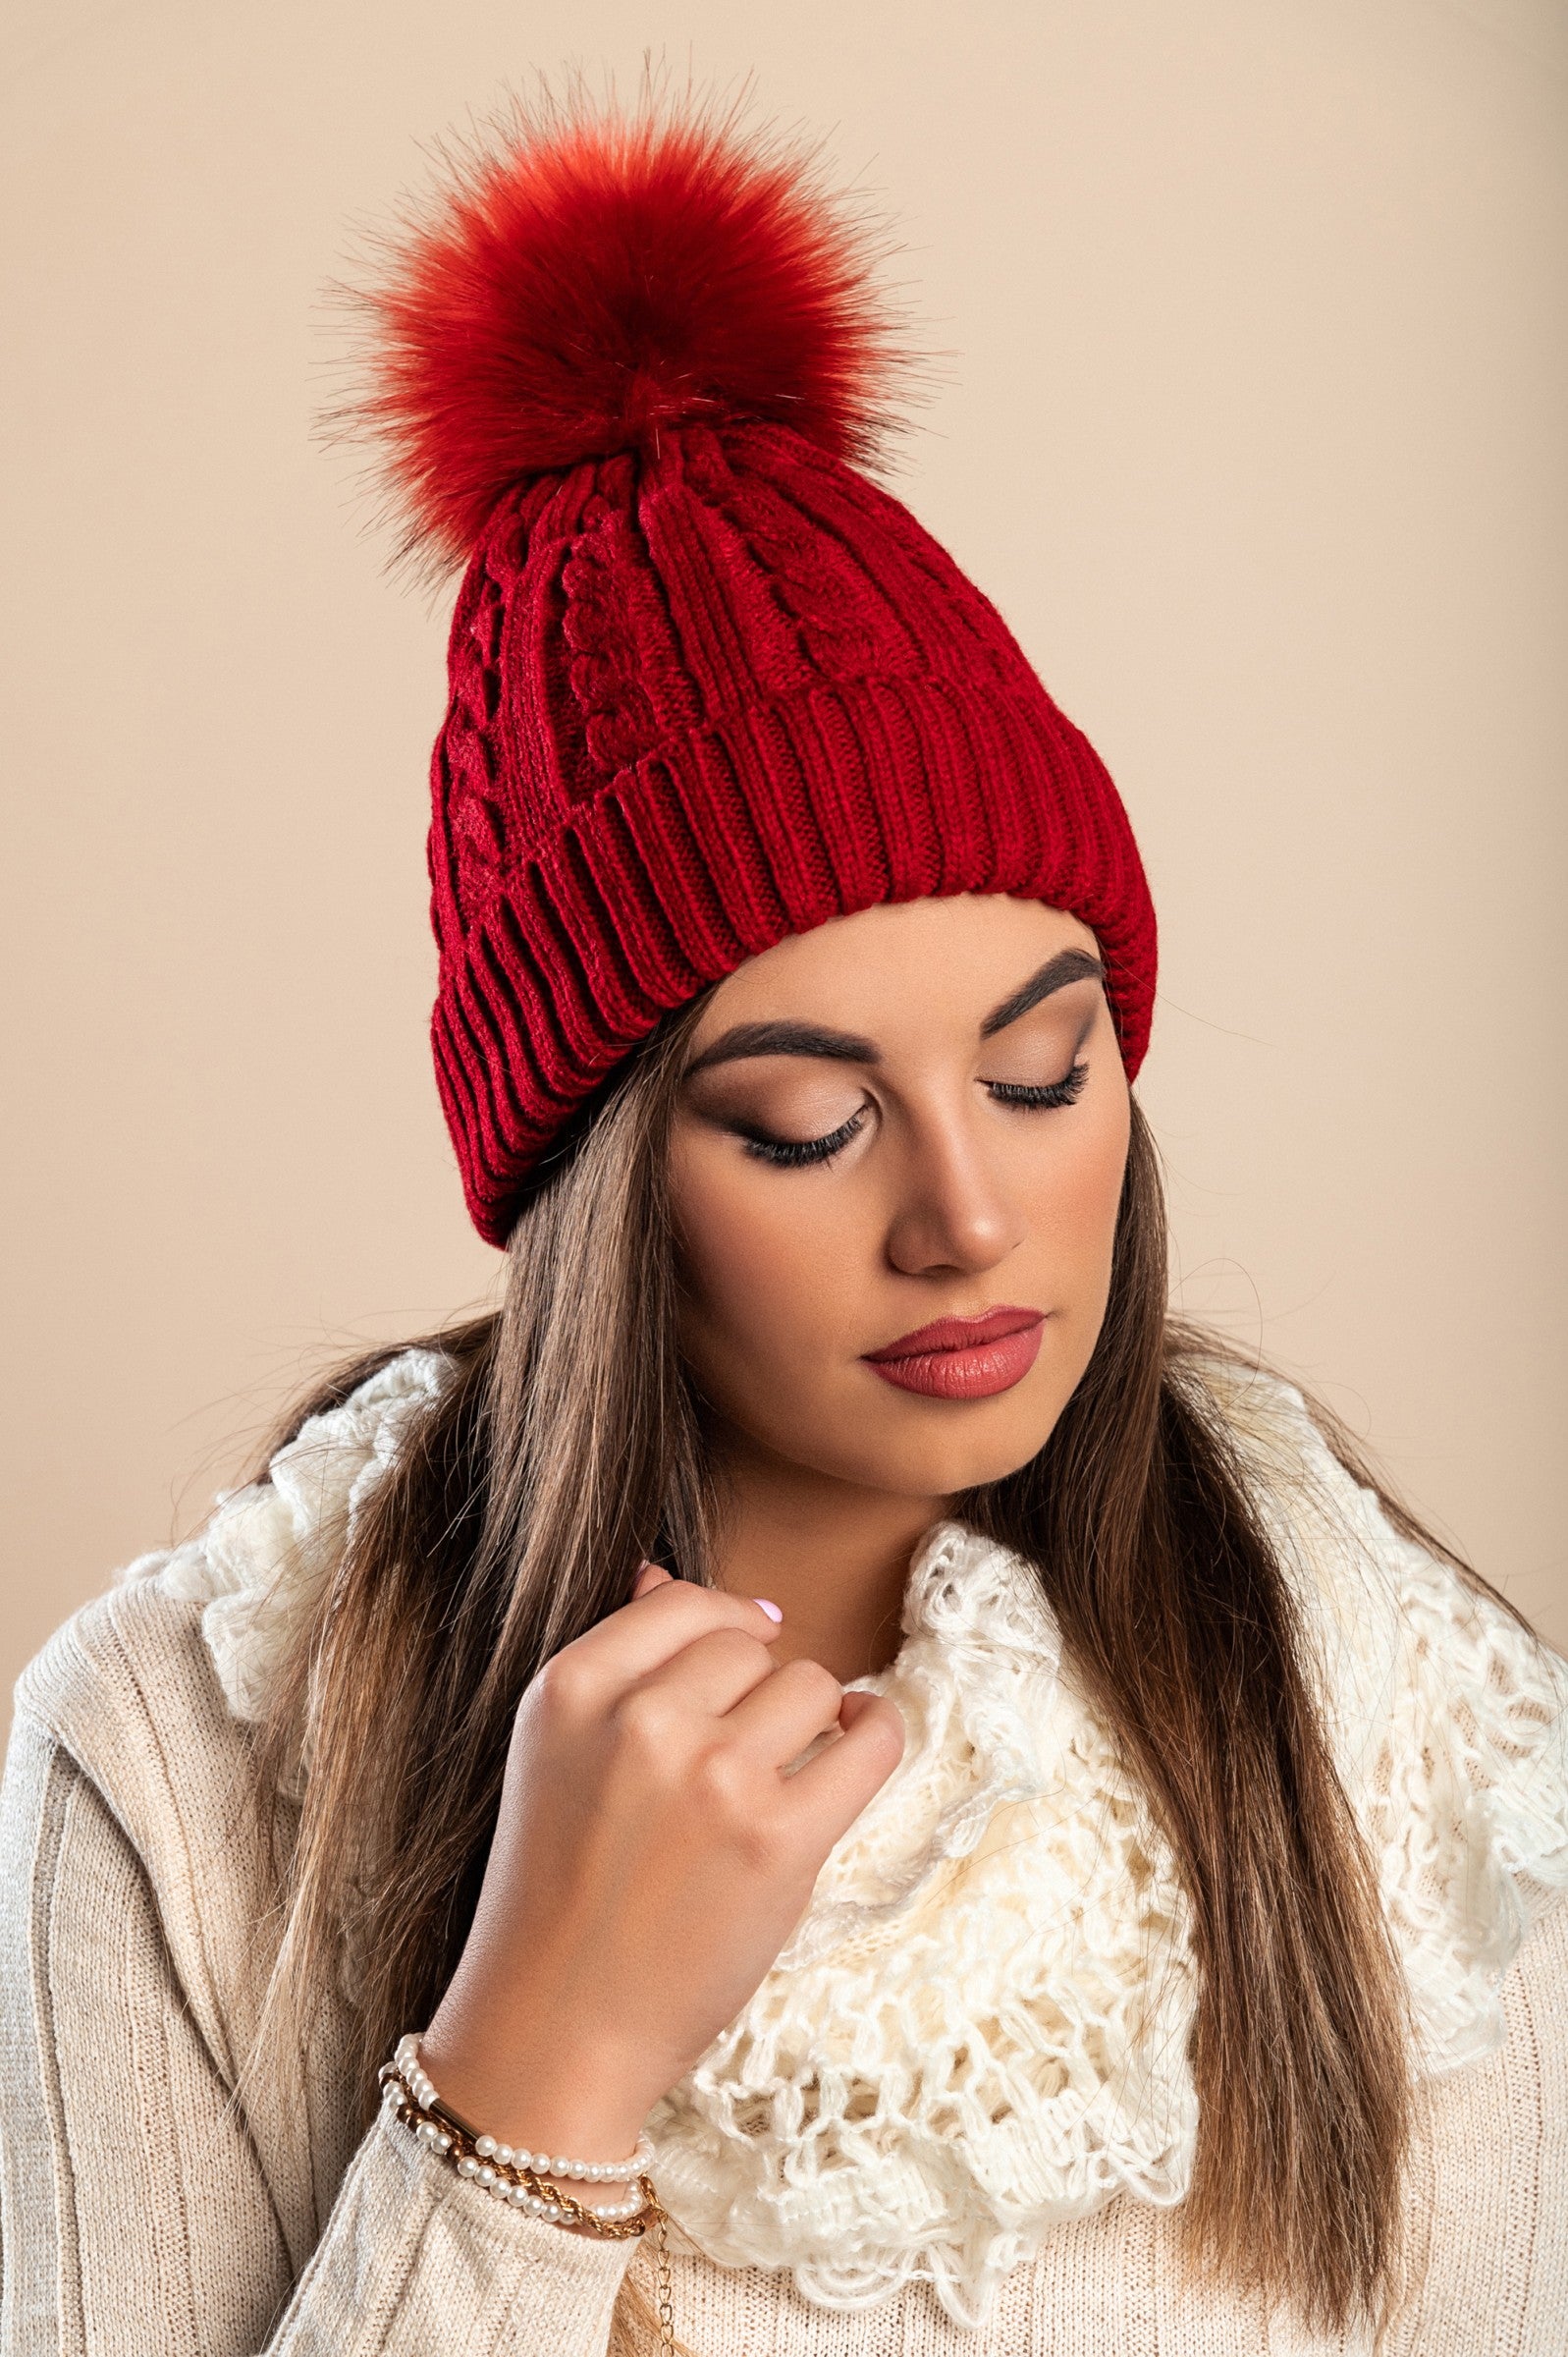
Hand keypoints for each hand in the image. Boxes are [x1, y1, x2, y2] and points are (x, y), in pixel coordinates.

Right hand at [419, 1561, 904, 2158]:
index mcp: (570, 1690)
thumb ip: (613, 1663)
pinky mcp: (778, 1838)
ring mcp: (713, 1777)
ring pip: (809, 1684)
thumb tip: (661, 1573)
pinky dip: (875, 1735)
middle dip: (758, 1687)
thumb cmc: (555, 1896)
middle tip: (740, 1752)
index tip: (745, 1649)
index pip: (682, 1605)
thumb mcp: (553, 1757)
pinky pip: (868, 1741)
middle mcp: (640, 1720)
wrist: (555, 2030)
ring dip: (810, 1720)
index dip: (723, 1627)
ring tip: (784, 1771)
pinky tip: (857, 1746)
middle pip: (749, 1644)